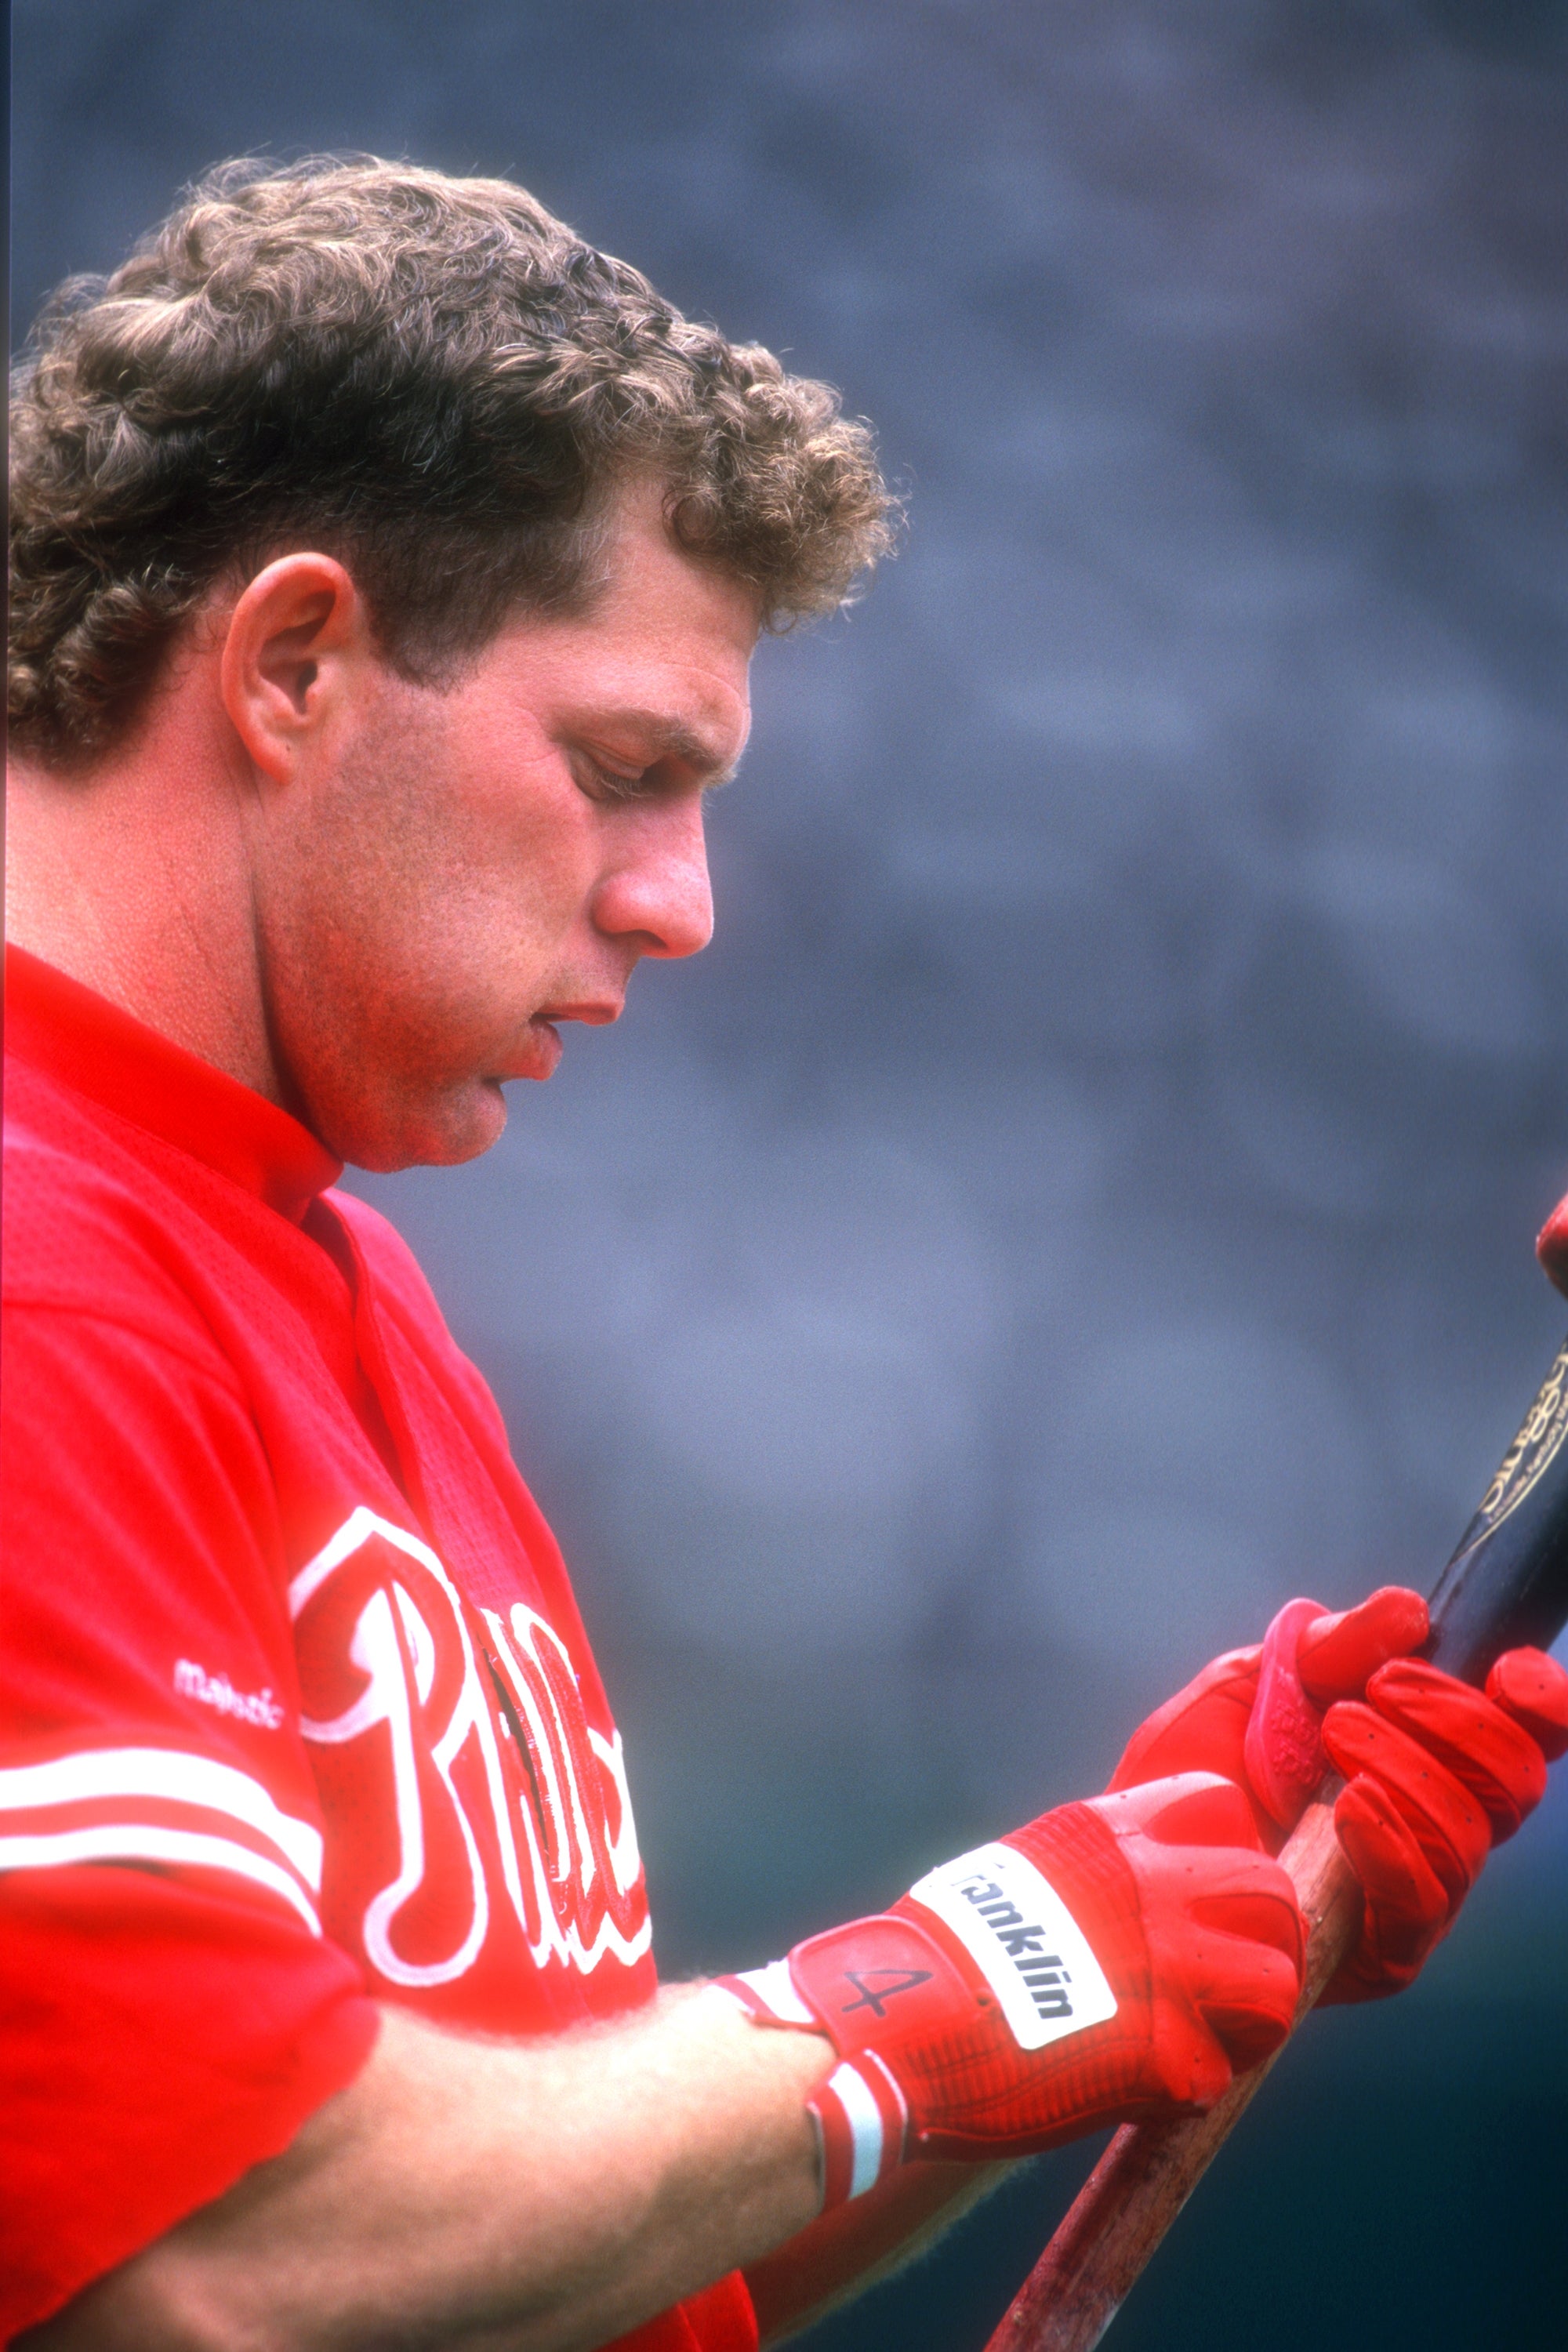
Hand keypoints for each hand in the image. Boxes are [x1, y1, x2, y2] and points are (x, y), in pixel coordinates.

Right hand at [720, 1772, 1301, 2208]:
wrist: (903, 2021)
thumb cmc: (945, 1949)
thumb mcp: (1031, 1868)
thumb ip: (1101, 1871)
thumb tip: (1135, 1894)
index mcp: (1115, 1830)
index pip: (1224, 1809)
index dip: (1225, 1855)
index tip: (1201, 1896)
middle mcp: (1156, 1886)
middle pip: (1272, 1894)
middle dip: (1262, 1938)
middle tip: (1228, 1977)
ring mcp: (1169, 1970)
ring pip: (1277, 1985)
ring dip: (1251, 2016)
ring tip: (1208, 2038)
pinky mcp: (1168, 2054)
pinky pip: (1219, 2074)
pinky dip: (1189, 2087)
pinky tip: (1143, 2088)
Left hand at [1107, 1590, 1567, 2000]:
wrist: (1132, 1864)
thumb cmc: (1190, 1775)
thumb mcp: (1246, 1684)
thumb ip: (1324, 1645)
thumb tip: (1406, 1612)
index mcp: (1415, 1750)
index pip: (1517, 1730)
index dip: (1538, 1701)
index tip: (1511, 1673)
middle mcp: (1431, 1821)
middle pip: (1512, 1779)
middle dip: (1456, 1719)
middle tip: (1378, 1690)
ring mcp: (1414, 1890)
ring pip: (1473, 1832)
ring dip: (1409, 1768)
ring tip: (1334, 1738)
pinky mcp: (1384, 1952)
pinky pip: (1425, 1900)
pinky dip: (1394, 1843)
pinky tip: (1350, 1808)